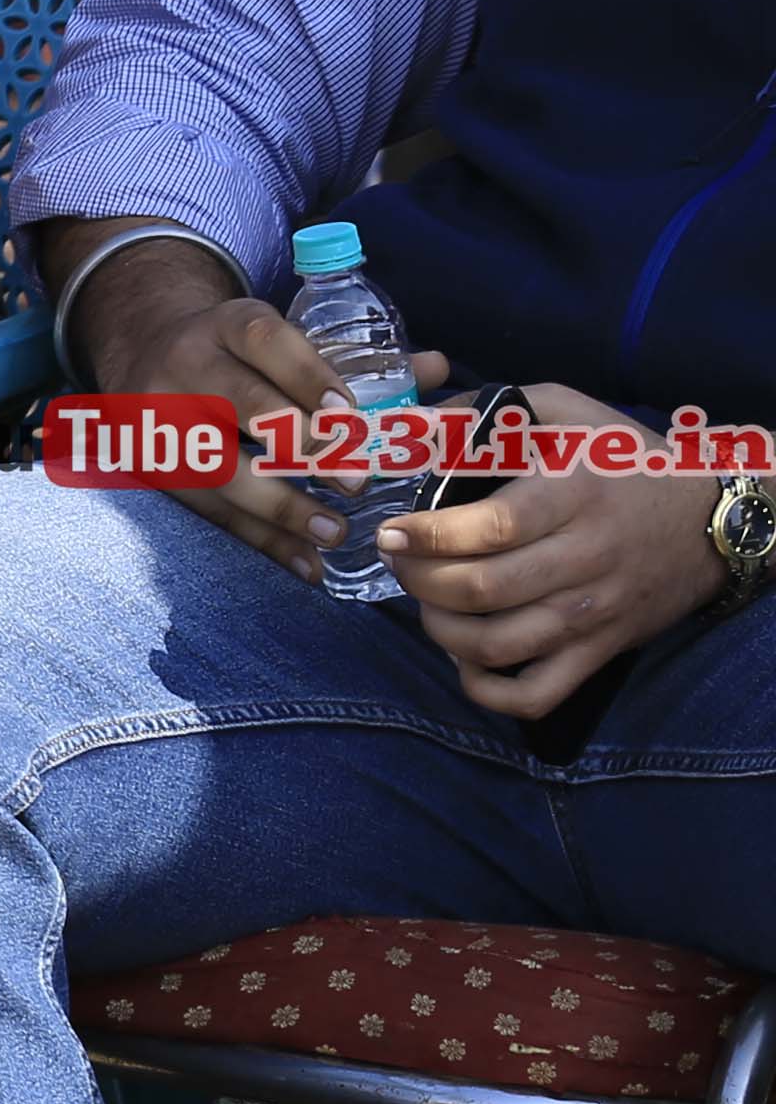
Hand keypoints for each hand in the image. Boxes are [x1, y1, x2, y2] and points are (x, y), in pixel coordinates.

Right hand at [75, 237, 408, 578]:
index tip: (351, 416)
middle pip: (242, 402)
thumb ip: (355, 360)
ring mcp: (158, 415)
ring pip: (218, 465)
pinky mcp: (147, 462)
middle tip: (356, 484)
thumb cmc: (234, 352)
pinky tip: (306, 564)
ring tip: (333, 534)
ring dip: (280, 505)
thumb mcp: (278, 341)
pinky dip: (260, 539)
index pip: (266, 342)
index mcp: (228, 325)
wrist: (139, 350)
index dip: (308, 378)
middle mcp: (186, 362)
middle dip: (302, 446)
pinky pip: (208, 508)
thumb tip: (435, 369)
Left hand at [383, 380, 730, 718]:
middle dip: (418, 579)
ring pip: (499, 645)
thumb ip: (491, 410)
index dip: (428, 535)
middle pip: (482, 589)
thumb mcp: (568, 412)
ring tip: (426, 602)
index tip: (391, 532)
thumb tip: (419, 425)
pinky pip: (538, 693)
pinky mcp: (601, 651)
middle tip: (398, 561)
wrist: (713, 523)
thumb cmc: (626, 463)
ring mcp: (593, 613)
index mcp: (574, 496)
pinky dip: (487, 689)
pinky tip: (464, 657)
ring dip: (441, 631)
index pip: (492, 527)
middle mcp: (585, 559)